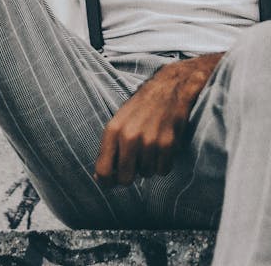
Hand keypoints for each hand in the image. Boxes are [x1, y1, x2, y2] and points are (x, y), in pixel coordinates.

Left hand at [94, 54, 223, 185]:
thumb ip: (109, 148)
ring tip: (152, 145)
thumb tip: (100, 179)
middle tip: (136, 161)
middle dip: (131, 175)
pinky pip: (163, 170)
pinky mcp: (168, 143)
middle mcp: (129, 137)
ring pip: (146, 174)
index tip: (113, 181)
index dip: (107, 182)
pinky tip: (163, 146)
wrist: (170, 87)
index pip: (103, 172)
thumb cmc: (142, 107)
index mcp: (113, 131)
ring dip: (149, 165)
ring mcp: (149, 141)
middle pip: (125, 179)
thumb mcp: (119, 122)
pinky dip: (164, 163)